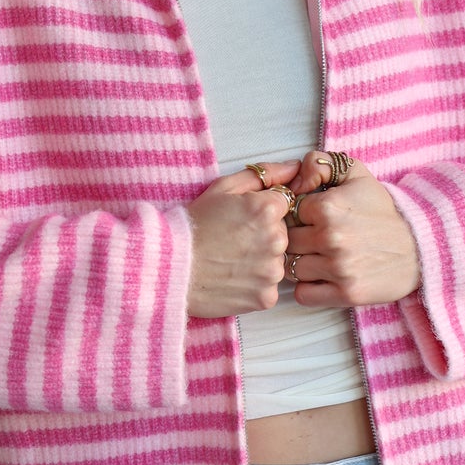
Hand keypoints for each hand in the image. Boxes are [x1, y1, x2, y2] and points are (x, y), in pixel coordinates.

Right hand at [185, 161, 298, 317]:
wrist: (169, 268)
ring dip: (261, 260)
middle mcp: (276, 240)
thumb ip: (264, 174)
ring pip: (276, 261)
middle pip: (282, 233)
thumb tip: (294, 167)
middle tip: (232, 240)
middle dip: (264, 235)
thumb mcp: (223, 188)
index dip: (262, 210)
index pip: (284, 205)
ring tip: (231, 260)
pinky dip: (255, 284)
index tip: (242, 219)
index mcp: (267, 209)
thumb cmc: (193, 225)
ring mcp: (272, 271)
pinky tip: (233, 278)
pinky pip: (269, 287)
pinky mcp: (266, 297)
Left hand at [284, 153, 421, 308]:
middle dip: (298, 238)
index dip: (298, 214)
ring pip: (292, 268)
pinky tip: (323, 276)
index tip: (313, 217)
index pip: (288, 212)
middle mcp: (330, 238)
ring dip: (302, 263)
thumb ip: (319, 164)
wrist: (420, 245)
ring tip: (322, 257)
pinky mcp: (345, 293)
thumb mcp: (356, 173)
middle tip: (316, 237)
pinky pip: (303, 294)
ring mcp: (338, 268)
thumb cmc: (383, 210)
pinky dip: (308, 288)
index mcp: (328, 207)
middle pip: (287, 241)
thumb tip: (293, 182)